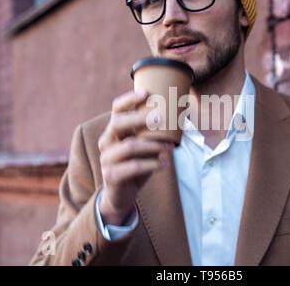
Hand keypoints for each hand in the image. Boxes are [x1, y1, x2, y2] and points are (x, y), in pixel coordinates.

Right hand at [98, 90, 163, 225]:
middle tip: (159, 118)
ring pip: (129, 147)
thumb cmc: (136, 165)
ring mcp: (106, 159)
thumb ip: (156, 134)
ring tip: (170, 148)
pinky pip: (133, 167)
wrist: (121, 195)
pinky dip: (151, 164)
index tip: (146, 93)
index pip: (117, 109)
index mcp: (114, 130)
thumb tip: (183, 113)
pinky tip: (164, 164)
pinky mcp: (111, 175)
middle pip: (118, 123)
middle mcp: (107, 141)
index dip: (129, 99)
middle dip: (139, 119)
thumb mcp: (145, 147)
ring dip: (153, 146)